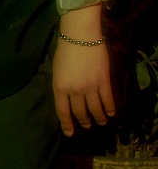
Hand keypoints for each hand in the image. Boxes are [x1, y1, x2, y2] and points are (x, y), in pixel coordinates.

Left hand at [53, 5, 114, 135]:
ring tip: (100, 122)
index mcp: (59, 87)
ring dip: (98, 117)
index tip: (70, 133)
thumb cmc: (65, 50)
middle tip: (87, 126)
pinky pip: (108, 100)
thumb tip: (68, 98)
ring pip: (95, 109)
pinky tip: (111, 113)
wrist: (80, 36)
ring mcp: (90, 87)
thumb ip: (62, 85)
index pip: (63, 111)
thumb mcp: (57, 70)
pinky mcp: (103, 82)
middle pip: (80, 112)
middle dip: (84, 121)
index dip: (67, 124)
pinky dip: (110, 108)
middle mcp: (75, 91)